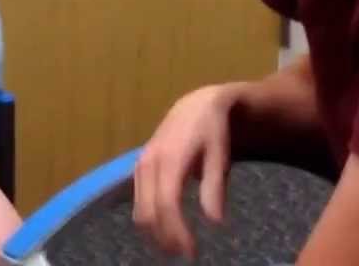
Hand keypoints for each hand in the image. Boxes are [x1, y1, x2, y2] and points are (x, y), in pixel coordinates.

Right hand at [133, 83, 239, 259]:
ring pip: (140, 209)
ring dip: (155, 232)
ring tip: (176, 246)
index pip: (167, 204)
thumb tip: (215, 223)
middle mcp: (148, 164)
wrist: (196, 107)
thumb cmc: (212, 132)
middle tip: (186, 254)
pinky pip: (138, 201)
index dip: (177, 231)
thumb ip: (214, 188)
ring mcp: (140, 166)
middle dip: (165, 237)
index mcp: (169, 160)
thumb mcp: (219, 157)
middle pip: (149, 211)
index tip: (191, 252)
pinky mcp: (139, 168)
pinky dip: (150, 219)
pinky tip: (165, 228)